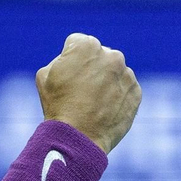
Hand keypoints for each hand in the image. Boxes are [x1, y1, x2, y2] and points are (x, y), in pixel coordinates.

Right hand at [36, 33, 140, 154]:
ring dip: (105, 82)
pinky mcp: (136, 92)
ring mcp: (126, 74)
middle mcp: (111, 55)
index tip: (67, 76)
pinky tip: (104, 109)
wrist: (79, 137)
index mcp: (87, 45)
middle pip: (99, 56)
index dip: (69, 59)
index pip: (77, 43)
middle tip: (80, 90)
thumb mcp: (45, 74)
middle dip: (91, 68)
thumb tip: (73, 59)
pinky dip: (117, 96)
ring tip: (92, 103)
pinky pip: (125, 88)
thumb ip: (62, 59)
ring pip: (114, 72)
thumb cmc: (58, 105)